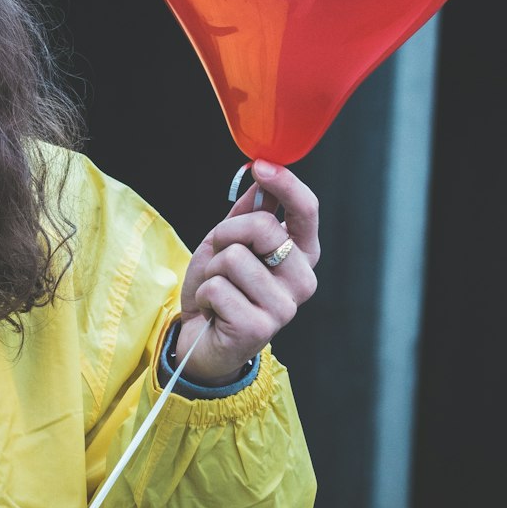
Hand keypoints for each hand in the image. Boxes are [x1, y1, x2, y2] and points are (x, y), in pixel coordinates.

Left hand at [176, 160, 319, 385]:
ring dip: (212, 270)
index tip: (261, 167)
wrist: (201, 340)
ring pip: (234, 258)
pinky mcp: (258, 328)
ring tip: (218, 290)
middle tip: (219, 258)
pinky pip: (217, 287)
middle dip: (226, 234)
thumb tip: (259, 179)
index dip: (286, 184)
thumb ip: (246, 214)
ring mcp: (284, 307)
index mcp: (300, 256)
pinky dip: (204, 295)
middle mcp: (302, 281)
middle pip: (263, 227)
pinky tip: (214, 312)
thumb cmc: (219, 289)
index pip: (306, 211)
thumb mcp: (229, 243)